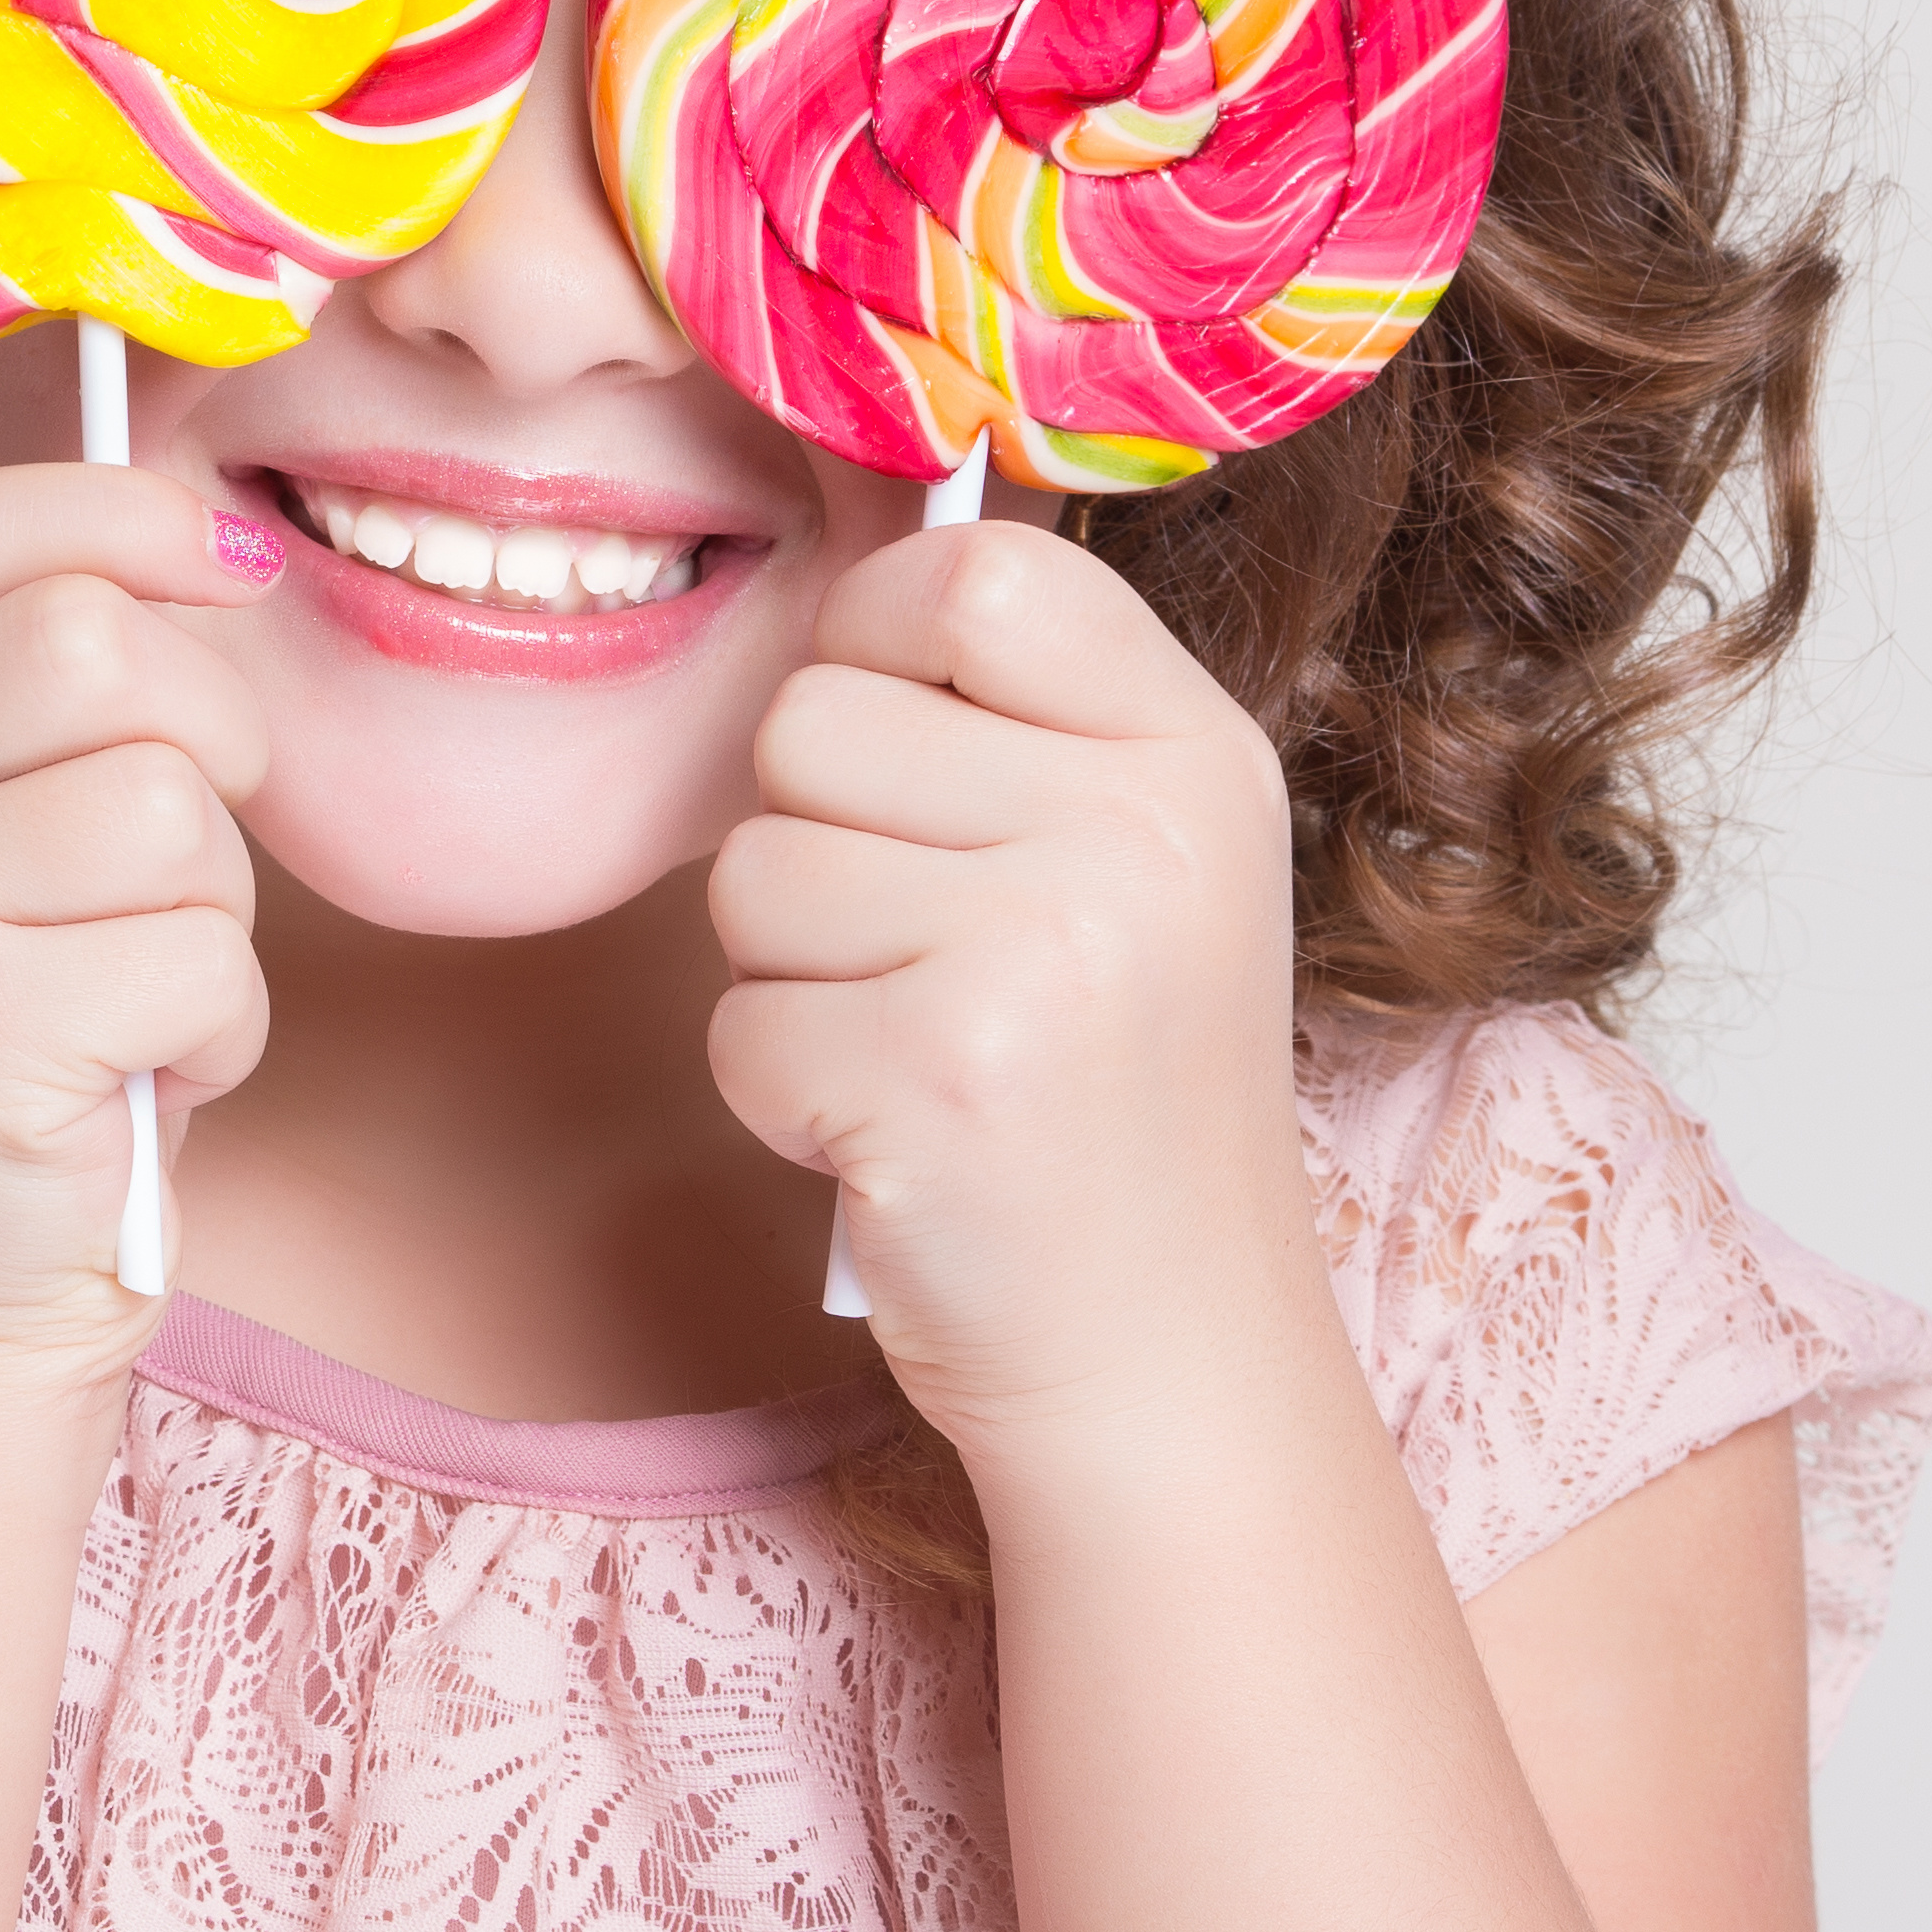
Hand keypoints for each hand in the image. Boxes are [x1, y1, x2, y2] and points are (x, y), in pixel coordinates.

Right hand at [0, 466, 279, 1384]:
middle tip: (191, 854)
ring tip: (142, 996)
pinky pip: (198, 959)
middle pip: (88, 643)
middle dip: (214, 738)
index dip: (112, 513)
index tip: (232, 563)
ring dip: (217, 915)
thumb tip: (224, 541)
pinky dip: (223, 1032)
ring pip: (166, 807)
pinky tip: (140, 1084)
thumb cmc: (22, 1037)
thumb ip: (55, 682)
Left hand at [703, 519, 1335, 1452]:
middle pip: (810, 723)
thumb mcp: (1138, 867)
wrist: (1170, 1360)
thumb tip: (842, 570)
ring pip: (752, 874)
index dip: (869, 638)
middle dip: (809, 842)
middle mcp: (1139, 836)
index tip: (882, 741)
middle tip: (919, 959)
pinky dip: (781, 1096)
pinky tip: (893, 1138)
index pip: (971, 579)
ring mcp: (1045, 954)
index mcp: (1195, 756)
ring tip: (916, 1053)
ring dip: (791, 980)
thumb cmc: (1109, 1101)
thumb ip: (1016, 722)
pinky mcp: (936, 1079)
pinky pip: (737, 1023)